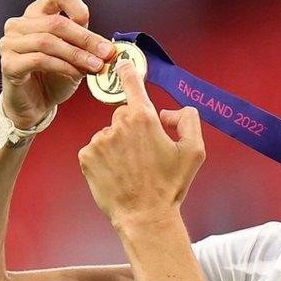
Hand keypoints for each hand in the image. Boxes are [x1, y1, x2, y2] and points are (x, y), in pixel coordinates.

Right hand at [0, 0, 115, 127]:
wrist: (34, 106)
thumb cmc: (54, 78)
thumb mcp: (75, 56)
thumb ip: (86, 45)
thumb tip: (108, 46)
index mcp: (36, 14)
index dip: (78, 7)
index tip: (94, 25)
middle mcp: (19, 25)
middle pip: (57, 23)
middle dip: (86, 39)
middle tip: (106, 53)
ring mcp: (10, 43)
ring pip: (48, 41)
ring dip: (76, 55)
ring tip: (95, 66)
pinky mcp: (9, 64)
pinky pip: (39, 60)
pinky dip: (62, 66)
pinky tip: (76, 74)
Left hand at [78, 61, 205, 227]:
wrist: (145, 216)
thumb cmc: (170, 185)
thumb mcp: (194, 151)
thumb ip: (188, 119)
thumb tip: (167, 112)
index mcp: (144, 119)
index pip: (132, 83)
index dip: (128, 71)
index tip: (123, 64)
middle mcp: (118, 125)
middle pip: (122, 115)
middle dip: (132, 129)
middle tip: (144, 156)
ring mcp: (99, 141)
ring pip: (108, 134)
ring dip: (117, 146)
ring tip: (130, 170)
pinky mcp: (86, 156)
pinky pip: (95, 149)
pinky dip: (103, 159)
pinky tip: (116, 175)